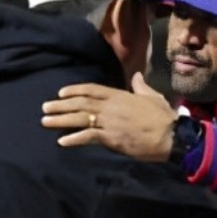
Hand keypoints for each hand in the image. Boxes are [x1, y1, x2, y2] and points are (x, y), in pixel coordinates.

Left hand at [41, 72, 177, 160]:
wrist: (171, 135)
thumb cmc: (164, 117)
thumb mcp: (152, 97)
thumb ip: (141, 86)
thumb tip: (136, 76)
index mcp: (120, 95)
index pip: (92, 89)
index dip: (75, 90)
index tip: (60, 92)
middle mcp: (111, 106)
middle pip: (81, 103)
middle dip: (61, 105)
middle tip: (44, 108)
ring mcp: (110, 121)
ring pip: (80, 118)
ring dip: (61, 120)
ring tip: (45, 122)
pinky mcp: (112, 137)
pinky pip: (88, 136)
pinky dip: (74, 138)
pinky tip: (62, 141)